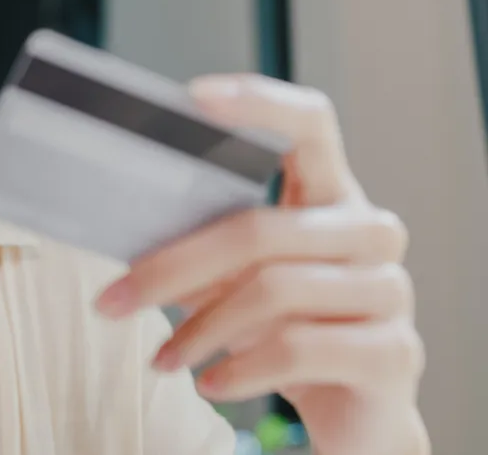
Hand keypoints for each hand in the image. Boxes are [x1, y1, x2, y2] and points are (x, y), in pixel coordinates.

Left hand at [94, 75, 427, 454]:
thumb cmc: (285, 327)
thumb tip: (123, 225)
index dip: (258, 104)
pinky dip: (239, 370)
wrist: (353, 408)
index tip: (193, 98)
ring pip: (272, 292)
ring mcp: (389, 290)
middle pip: (259, 229)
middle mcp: (369, 231)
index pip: (310, 125)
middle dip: (172, 269)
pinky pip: (297, 349)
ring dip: (199, 332)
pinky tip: (211, 384)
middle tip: (113, 300)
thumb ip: (203, 244)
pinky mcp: (393, 352)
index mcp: (330, 195)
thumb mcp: (239, 279)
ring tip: (162, 358)